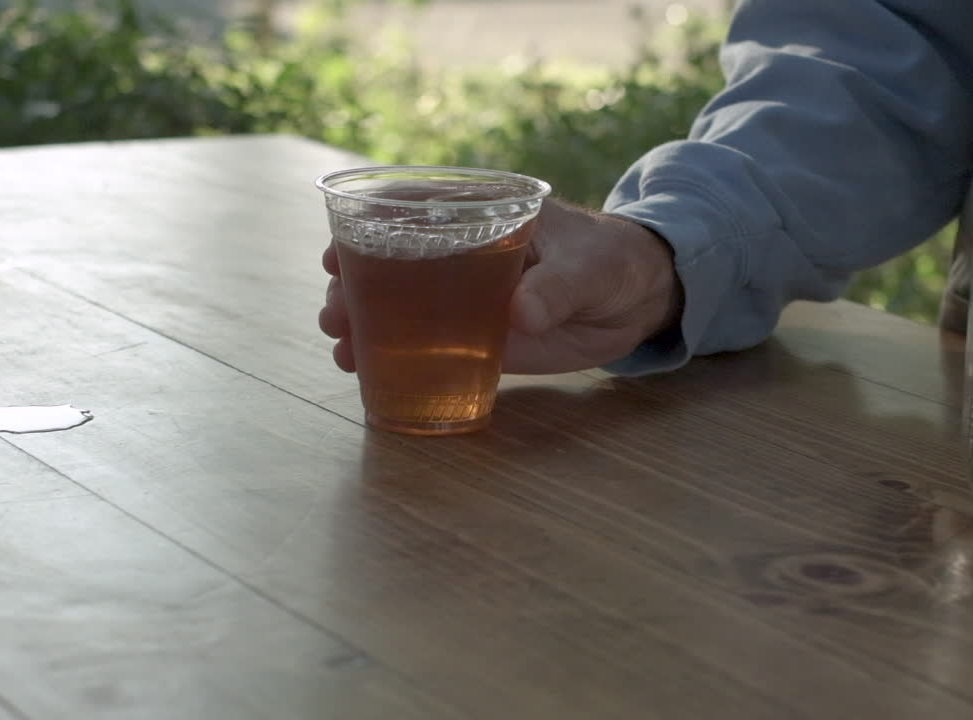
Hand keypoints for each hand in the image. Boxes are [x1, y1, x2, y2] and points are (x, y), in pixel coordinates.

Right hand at [318, 198, 680, 374]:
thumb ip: (557, 288)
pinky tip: (366, 374)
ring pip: (402, 307)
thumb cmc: (612, 260)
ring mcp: (465, 297)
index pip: (409, 211)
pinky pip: (430, 346)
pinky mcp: (479, 336)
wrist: (639, 297)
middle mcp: (460, 253)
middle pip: (391, 263)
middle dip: (352, 287)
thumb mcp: (589, 267)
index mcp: (480, 215)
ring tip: (342, 348)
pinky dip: (398, 359)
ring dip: (365, 325)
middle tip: (333, 315)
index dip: (364, 229)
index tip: (335, 255)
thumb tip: (522, 314)